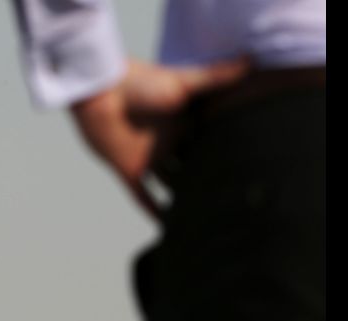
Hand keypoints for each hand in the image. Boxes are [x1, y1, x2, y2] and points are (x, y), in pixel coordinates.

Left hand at [70, 57, 249, 218]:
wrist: (99, 93)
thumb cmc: (140, 84)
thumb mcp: (184, 83)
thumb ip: (216, 78)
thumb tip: (251, 60)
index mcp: (185, 122)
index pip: (212, 142)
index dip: (229, 154)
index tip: (253, 168)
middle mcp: (170, 142)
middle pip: (195, 165)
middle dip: (210, 179)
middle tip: (235, 203)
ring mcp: (149, 157)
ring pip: (172, 184)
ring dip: (185, 199)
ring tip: (208, 220)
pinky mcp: (128, 169)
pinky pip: (143, 196)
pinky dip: (154, 211)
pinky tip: (168, 228)